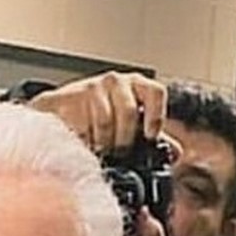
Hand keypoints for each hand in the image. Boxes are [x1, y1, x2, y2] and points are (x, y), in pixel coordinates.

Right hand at [29, 71, 165, 152]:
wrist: (59, 110)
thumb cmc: (96, 115)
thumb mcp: (128, 122)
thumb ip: (151, 135)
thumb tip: (176, 153)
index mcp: (135, 85)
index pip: (155, 92)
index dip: (156, 116)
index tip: (150, 136)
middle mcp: (116, 81)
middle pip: (128, 113)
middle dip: (123, 139)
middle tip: (118, 152)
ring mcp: (93, 88)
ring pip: (105, 123)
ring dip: (102, 143)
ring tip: (100, 148)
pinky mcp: (72, 97)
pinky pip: (83, 127)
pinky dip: (85, 141)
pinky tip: (84, 143)